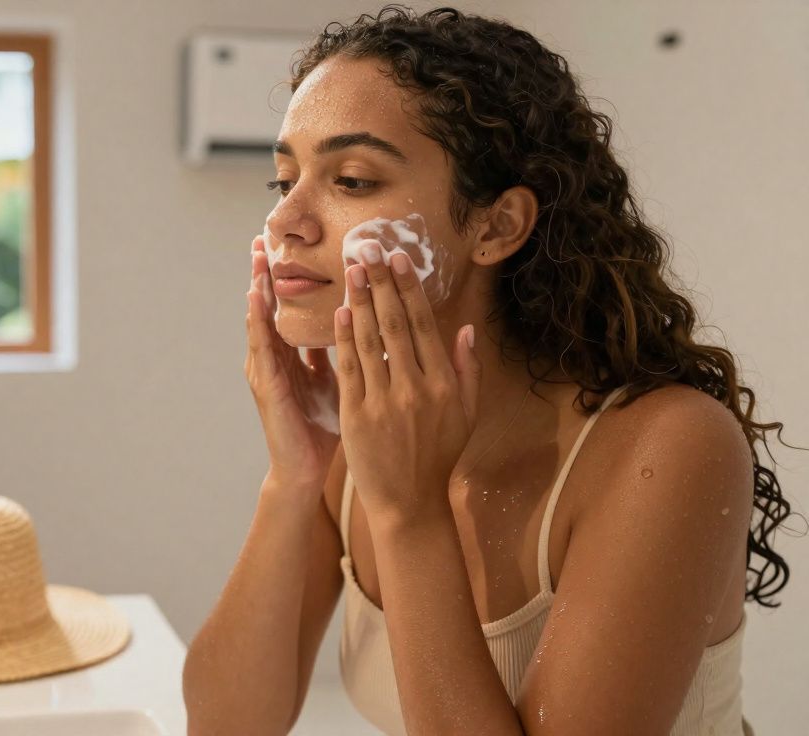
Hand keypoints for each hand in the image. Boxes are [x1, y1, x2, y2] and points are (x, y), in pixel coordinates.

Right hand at [244, 236, 340, 491]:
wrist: (307, 470)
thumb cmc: (323, 428)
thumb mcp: (336, 381)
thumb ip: (337, 353)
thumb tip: (356, 324)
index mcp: (291, 357)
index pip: (285, 309)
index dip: (283, 280)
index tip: (283, 247)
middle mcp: (273, 359)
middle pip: (266, 308)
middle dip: (263, 273)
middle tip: (260, 238)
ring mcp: (265, 371)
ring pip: (260, 320)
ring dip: (256, 288)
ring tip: (256, 258)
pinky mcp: (266, 385)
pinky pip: (261, 346)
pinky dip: (258, 319)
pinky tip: (256, 297)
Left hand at [334, 245, 480, 525]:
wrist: (409, 501)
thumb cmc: (438, 456)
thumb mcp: (466, 414)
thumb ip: (467, 370)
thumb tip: (464, 329)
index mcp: (444, 383)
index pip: (422, 324)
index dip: (409, 289)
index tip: (398, 260)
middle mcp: (416, 387)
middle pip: (394, 323)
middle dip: (381, 283)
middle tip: (368, 250)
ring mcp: (385, 400)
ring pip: (369, 340)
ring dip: (360, 300)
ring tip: (351, 270)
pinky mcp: (357, 414)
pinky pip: (350, 367)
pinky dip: (344, 337)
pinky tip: (340, 311)